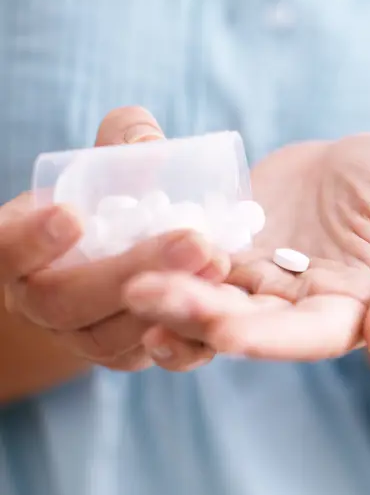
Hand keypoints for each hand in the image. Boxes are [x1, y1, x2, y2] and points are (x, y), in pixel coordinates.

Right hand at [2, 107, 229, 370]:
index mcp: (13, 250)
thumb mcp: (104, 166)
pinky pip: (151, 356)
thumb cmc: (105, 200)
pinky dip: (187, 335)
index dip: (31, 239)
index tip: (70, 214)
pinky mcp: (124, 356)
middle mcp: (36, 302)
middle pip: (66, 301)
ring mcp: (79, 337)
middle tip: (192, 241)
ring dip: (168, 301)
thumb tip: (148, 138)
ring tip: (217, 261)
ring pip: (111, 336)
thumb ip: (121, 145)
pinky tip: (221, 302)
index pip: (5, 251)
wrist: (111, 262)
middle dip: (129, 271)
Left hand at [124, 134, 369, 362]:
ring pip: (209, 297)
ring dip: (169, 296)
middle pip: (245, 322)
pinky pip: (189, 259)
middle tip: (146, 294)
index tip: (226, 332)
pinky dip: (162, 259)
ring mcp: (255, 281)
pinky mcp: (225, 249)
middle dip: (197, 313)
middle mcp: (294, 309)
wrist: (360, 163)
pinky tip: (130, 248)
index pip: (308, 336)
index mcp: (349, 312)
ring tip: (130, 282)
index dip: (268, 337)